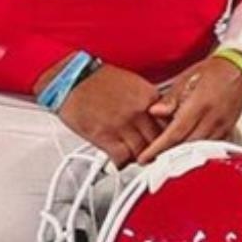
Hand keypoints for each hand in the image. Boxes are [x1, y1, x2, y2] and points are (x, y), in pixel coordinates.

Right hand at [48, 62, 169, 165]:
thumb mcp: (132, 83)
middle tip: (150, 154)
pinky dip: (122, 163)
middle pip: (158, 141)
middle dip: (154, 150)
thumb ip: (147, 101)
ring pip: (142, 153)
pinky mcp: (106, 136)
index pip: (169, 123)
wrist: (71, 79)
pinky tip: (119, 160)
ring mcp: (123, 125)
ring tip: (134, 158)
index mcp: (149, 97)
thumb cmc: (97, 79)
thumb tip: (156, 116)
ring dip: (138, 158)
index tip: (163, 140)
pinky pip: (122, 158)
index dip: (166, 135)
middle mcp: (139, 112)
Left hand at [141, 53, 241, 159]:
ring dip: (181, 156)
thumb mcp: (187, 78)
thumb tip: (154, 111)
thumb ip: (170, 98)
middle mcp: (212, 118)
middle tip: (151, 160)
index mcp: (199, 105)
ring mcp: (222, 126)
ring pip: (198, 149)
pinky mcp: (228, 130)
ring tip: (165, 158)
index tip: (145, 157)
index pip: (175, 133)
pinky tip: (185, 151)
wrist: (240, 69)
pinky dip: (196, 151)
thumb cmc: (214, 71)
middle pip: (186, 145)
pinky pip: (210, 146)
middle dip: (167, 155)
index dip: (158, 147)